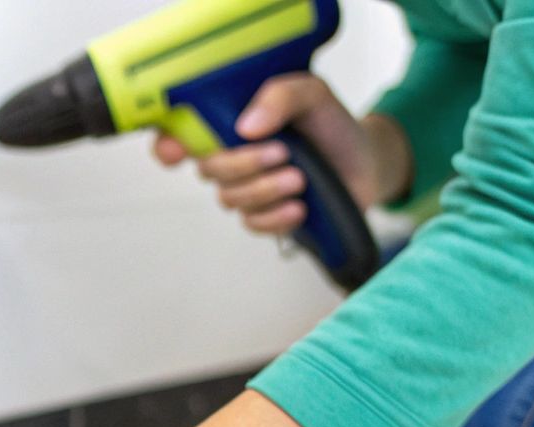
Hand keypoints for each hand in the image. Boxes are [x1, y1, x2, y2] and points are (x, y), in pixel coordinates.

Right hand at [153, 72, 401, 235]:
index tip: (175, 152)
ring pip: (230, 199)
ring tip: (300, 180)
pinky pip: (252, 225)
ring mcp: (247, 191)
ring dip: (265, 189)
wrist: (365, 162)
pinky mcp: (266, 219)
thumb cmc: (331, 125)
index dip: (168, 146)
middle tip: (283, 153)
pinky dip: (275, 218)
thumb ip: (280, 96)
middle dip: (243, 164)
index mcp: (231, 124)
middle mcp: (232, 158)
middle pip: (208, 170)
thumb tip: (247, 126)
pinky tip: (299, 207)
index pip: (180, 136)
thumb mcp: (312, 94)